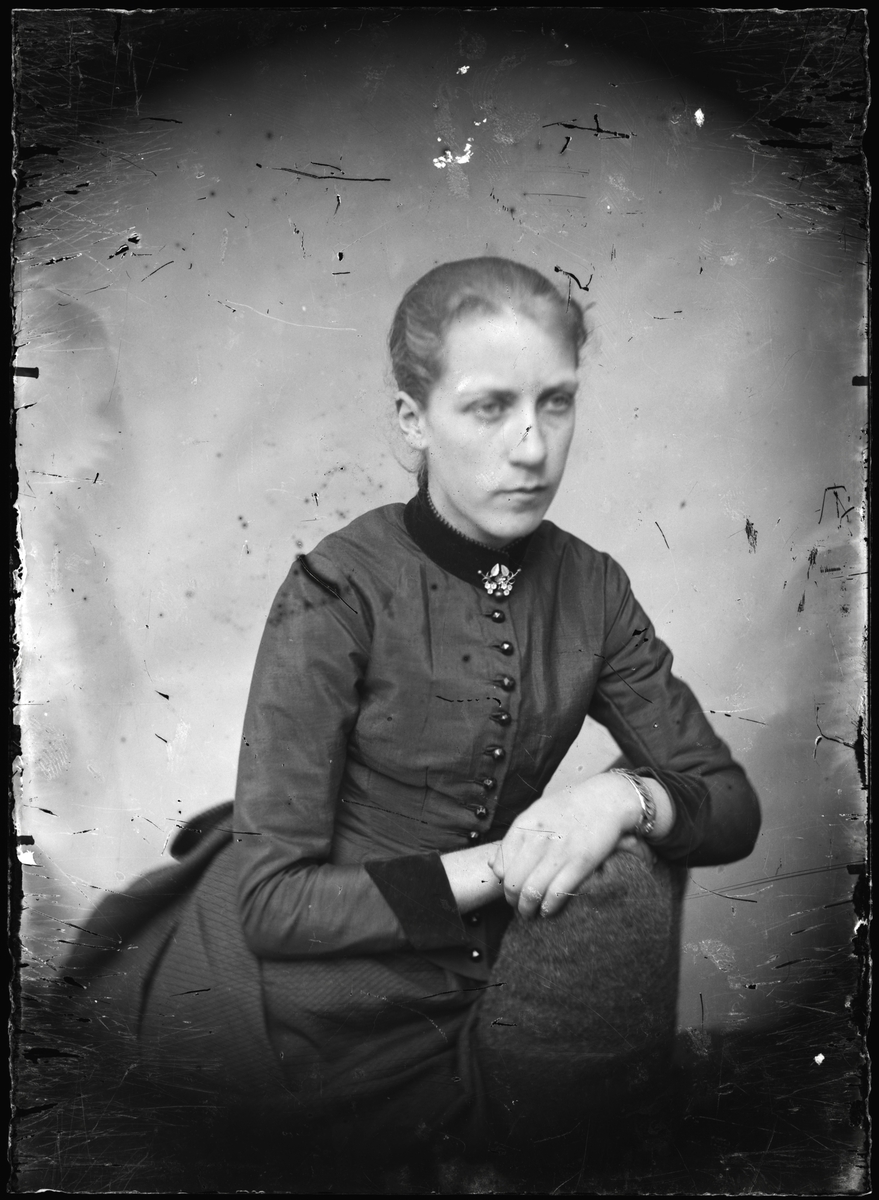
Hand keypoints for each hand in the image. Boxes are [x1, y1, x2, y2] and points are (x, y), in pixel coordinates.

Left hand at [487, 774, 643, 919]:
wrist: (606, 799)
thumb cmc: (568, 808)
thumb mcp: (535, 814)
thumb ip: (514, 839)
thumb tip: (493, 865)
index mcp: (523, 826)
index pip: (500, 866)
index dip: (504, 884)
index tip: (511, 891)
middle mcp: (537, 839)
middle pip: (513, 883)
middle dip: (513, 901)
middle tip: (520, 906)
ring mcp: (558, 851)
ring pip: (531, 893)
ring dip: (528, 909)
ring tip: (531, 913)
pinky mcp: (580, 863)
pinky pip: (556, 894)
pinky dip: (549, 908)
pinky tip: (548, 910)